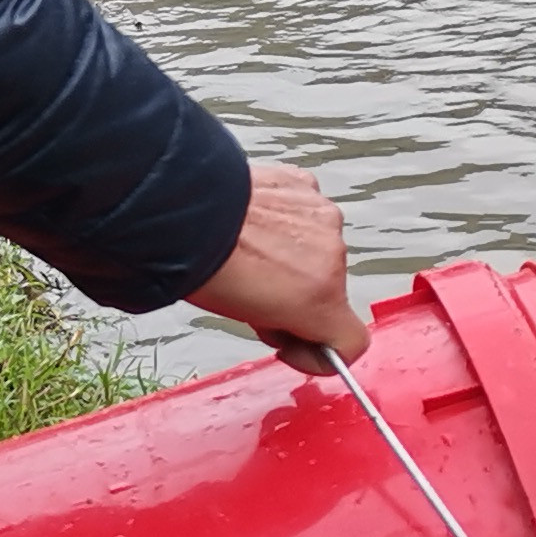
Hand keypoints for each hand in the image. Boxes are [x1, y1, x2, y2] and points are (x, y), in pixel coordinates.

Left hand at [186, 160, 368, 364]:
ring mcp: (321, 215)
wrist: (183, 208)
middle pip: (330, 290)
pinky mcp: (305, 185)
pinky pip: (305, 211)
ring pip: (319, 248)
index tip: (292, 344)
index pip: (352, 341)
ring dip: (294, 255)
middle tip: (256, 293)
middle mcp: (332, 254)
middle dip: (298, 296)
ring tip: (250, 251)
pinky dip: (286, 219)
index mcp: (320, 297)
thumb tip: (289, 323)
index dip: (321, 352)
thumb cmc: (203, 265)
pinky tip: (254, 220)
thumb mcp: (246, 316)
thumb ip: (284, 324)